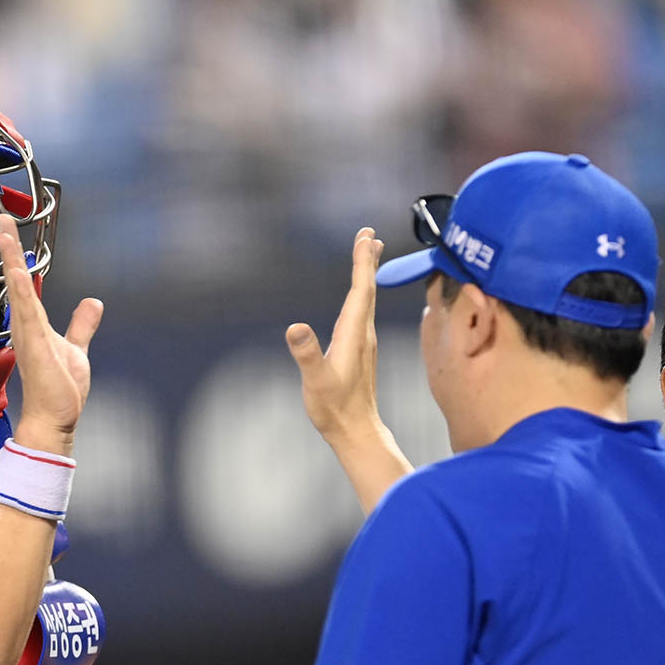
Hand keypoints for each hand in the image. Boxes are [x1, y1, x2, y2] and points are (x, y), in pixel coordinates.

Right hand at [0, 214, 102, 453]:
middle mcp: (27, 325)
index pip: (24, 283)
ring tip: (4, 232)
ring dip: (12, 259)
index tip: (9, 231)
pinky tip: (15, 270)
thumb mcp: (76, 348)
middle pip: (15, 279)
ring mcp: (28, 334)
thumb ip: (81, 324)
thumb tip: (93, 302)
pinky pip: (26, 312)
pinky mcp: (34, 345)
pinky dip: (19, 290)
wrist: (55, 419)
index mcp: (34, 324)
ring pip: (17, 289)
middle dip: (9, 248)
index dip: (17, 256)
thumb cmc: (59, 390)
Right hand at [286, 227, 384, 445]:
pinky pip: (363, 313)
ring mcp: (363, 342)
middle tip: (369, 234)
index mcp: (353, 334)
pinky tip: (359, 296)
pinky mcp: (359, 350)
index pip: (360, 290)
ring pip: (367, 300)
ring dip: (367, 275)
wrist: (356, 430)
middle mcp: (363, 333)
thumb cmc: (334, 408)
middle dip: (367, 260)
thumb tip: (294, 327)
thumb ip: (306, 354)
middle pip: (368, 288)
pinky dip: (362, 294)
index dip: (362, 262)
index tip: (366, 236)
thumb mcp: (316, 381)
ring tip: (368, 255)